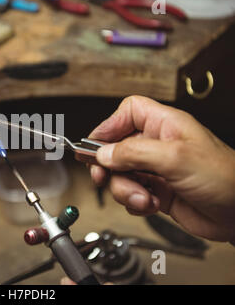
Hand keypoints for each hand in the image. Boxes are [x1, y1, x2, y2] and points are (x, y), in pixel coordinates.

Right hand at [88, 96, 234, 242]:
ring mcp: (155, 169)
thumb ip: (133, 153)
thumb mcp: (175, 158)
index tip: (95, 144)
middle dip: (109, 166)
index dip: (109, 125)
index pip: (128, 112)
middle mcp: (157, 145)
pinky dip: (135, 203)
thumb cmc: (225, 178)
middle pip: (116, 148)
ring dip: (126, 190)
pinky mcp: (156, 191)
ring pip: (120, 175)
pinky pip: (130, 194)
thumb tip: (103, 153)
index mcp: (165, 125)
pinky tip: (151, 205)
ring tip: (143, 198)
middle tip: (103, 177)